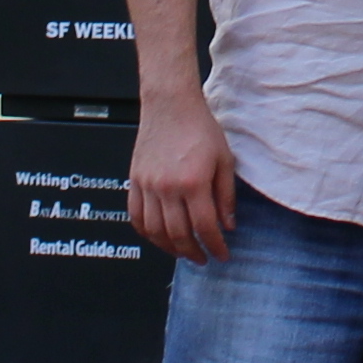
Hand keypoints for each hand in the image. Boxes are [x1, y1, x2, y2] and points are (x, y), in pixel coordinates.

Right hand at [130, 92, 236, 265]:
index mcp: (193, 182)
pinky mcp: (135, 181)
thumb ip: (226, 196)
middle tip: (204, 258)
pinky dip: (147, 233)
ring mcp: (147, 186)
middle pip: (178, 235)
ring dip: (170, 248)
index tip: (222, 255)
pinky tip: (159, 237)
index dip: (215, 246)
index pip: (205, 227)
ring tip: (183, 252)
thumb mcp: (224, 160)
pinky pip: (136, 217)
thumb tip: (228, 225)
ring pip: (155, 231)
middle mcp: (167, 187)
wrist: (171, 104)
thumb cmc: (199, 127)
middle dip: (193, 252)